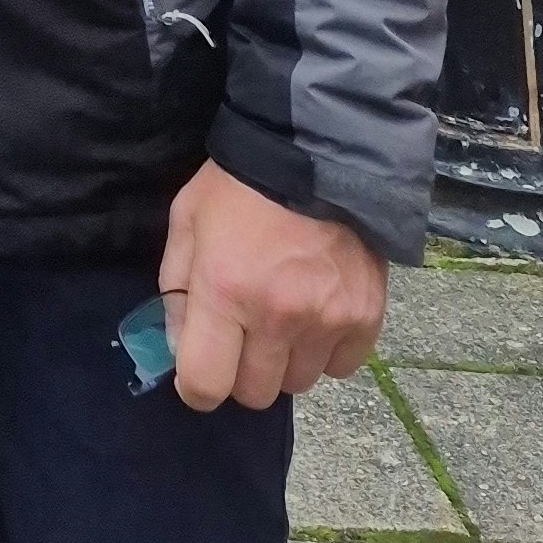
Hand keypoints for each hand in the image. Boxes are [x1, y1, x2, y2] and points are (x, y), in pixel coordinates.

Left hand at [156, 160, 384, 412]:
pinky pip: (340, 367)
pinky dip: (326, 352)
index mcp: (224, 292)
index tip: (198, 372)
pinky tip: (316, 315)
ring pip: (298, 384)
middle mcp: (277, 316)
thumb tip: (178, 349)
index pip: (205, 384)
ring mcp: (327, 319)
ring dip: (284, 362)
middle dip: (240, 373)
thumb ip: (175, 289)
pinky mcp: (366, 317)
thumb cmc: (240, 185)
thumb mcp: (186, 221)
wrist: (317, 148)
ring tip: (282, 317)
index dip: (196, 388)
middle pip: (254, 394)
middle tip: (242, 336)